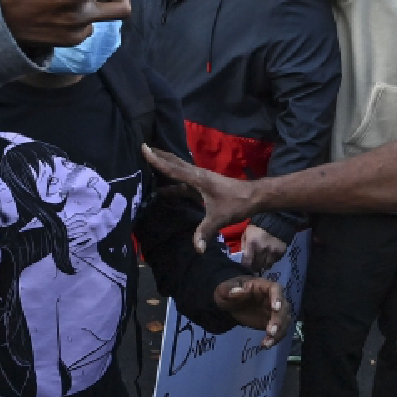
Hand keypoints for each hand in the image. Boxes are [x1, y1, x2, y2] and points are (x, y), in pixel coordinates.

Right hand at [139, 146, 259, 250]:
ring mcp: (200, 178)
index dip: (157, 160)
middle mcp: (197, 174)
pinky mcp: (203, 184)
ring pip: (179, 169)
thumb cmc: (237, 204)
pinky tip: (165, 186)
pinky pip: (183, 179)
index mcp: (198, 178)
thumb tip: (197, 249)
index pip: (173, 169)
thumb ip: (205, 232)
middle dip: (158, 155)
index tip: (144, 148)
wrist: (254, 197)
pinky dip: (173, 178)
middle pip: (174, 163)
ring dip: (165, 164)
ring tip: (149, 161)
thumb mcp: (219, 219)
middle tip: (142, 147)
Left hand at [213, 274, 290, 346]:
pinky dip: (275, 339)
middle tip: (271, 331)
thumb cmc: (228, 293)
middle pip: (283, 307)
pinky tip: (265, 344)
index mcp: (263, 285)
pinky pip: (279, 330)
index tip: (275, 309)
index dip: (278, 298)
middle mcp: (273, 297)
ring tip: (267, 342)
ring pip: (284, 320)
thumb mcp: (224, 289)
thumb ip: (229, 289)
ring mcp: (275, 310)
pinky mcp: (273, 322)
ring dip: (279, 332)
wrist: (230, 304)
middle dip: (279, 320)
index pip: (275, 288)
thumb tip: (235, 292)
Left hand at [239, 222, 288, 272]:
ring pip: (266, 266)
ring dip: (263, 265)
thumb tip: (242, 256)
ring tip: (261, 262)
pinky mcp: (281, 252)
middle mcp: (262, 249)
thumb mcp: (247, 233)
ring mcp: (273, 251)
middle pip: (257, 266)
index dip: (246, 265)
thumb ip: (243, 245)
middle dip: (254, 266)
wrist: (275, 221)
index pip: (247, 262)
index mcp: (252, 244)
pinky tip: (269, 257)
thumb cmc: (258, 227)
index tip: (246, 264)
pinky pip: (275, 261)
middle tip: (253, 265)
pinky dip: (271, 261)